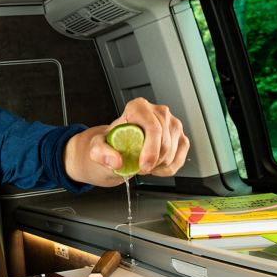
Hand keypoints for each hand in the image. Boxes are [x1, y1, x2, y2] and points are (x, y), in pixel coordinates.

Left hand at [64, 98, 189, 185]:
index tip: (143, 166)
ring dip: (157, 166)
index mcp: (138, 107)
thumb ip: (100, 152)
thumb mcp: (97, 146)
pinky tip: (154, 168)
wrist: (117, 148)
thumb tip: (116, 161)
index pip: (153, 127)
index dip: (150, 150)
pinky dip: (167, 169)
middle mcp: (159, 111)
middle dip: (152, 161)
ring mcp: (173, 123)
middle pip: (164, 142)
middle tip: (137, 168)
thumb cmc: (110, 143)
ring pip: (172, 152)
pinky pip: (179, 159)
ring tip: (143, 165)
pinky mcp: (180, 137)